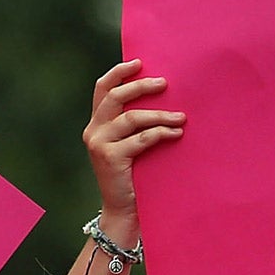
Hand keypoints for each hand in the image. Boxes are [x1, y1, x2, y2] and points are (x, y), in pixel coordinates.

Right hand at [82, 56, 183, 240]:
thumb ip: (134, 124)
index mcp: (96, 124)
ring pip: (131, 117)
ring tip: (181, 116)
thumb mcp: (129, 144)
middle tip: (165, 83)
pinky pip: (141, 139)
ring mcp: (99, 145)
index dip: (119, 72)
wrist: (124, 211)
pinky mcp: (110, 159)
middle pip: (116, 97)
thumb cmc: (134, 176)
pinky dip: (161, 133)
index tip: (139, 62)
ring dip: (160, 114)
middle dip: (141, 86)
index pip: (102, 89)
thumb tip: (162, 95)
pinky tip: (176, 133)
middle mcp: (93, 131)